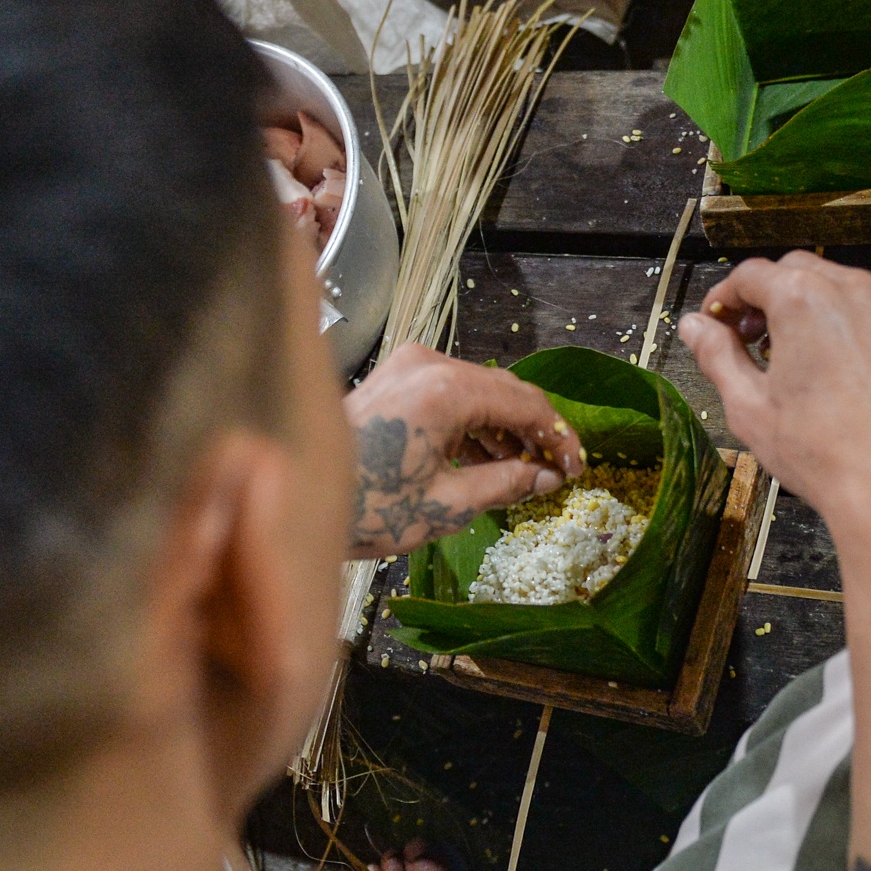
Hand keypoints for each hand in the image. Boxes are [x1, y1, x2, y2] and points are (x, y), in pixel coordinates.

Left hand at [343, 345, 583, 557]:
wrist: (295, 499)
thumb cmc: (368, 507)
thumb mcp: (447, 503)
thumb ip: (506, 483)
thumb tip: (546, 478)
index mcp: (447, 390)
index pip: (526, 403)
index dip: (558, 437)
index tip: (575, 469)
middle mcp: (429, 364)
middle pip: (504, 389)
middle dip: (534, 430)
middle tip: (555, 470)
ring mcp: (407, 366)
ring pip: (478, 390)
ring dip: (504, 427)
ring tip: (524, 471)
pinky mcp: (393, 378)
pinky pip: (449, 393)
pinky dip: (472, 422)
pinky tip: (486, 458)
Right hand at [676, 254, 870, 526]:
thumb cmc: (815, 449)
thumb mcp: (748, 405)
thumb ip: (717, 355)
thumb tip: (694, 326)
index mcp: (803, 299)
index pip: (749, 274)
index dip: (723, 297)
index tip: (714, 324)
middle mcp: (851, 291)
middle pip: (796, 270)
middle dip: (767, 296)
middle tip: (749, 339)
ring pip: (838, 289)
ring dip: (808, 308)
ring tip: (792, 357)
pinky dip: (846, 330)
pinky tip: (836, 375)